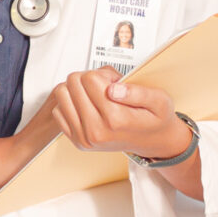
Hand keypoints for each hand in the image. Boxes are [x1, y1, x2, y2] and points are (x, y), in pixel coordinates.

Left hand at [48, 70, 189, 159]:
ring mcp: (84, 138)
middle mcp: (97, 131)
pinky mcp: (77, 141)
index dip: (104, 74)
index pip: (90, 79)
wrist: (152, 141)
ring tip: (96, 96)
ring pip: (62, 94)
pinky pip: (58, 110)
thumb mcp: (159, 100)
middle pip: (73, 83)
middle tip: (106, 88)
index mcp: (116, 119)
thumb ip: (138, 92)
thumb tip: (112, 88)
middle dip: (89, 79)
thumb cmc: (155, 119)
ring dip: (77, 89)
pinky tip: (88, 106)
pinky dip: (71, 103)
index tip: (115, 83)